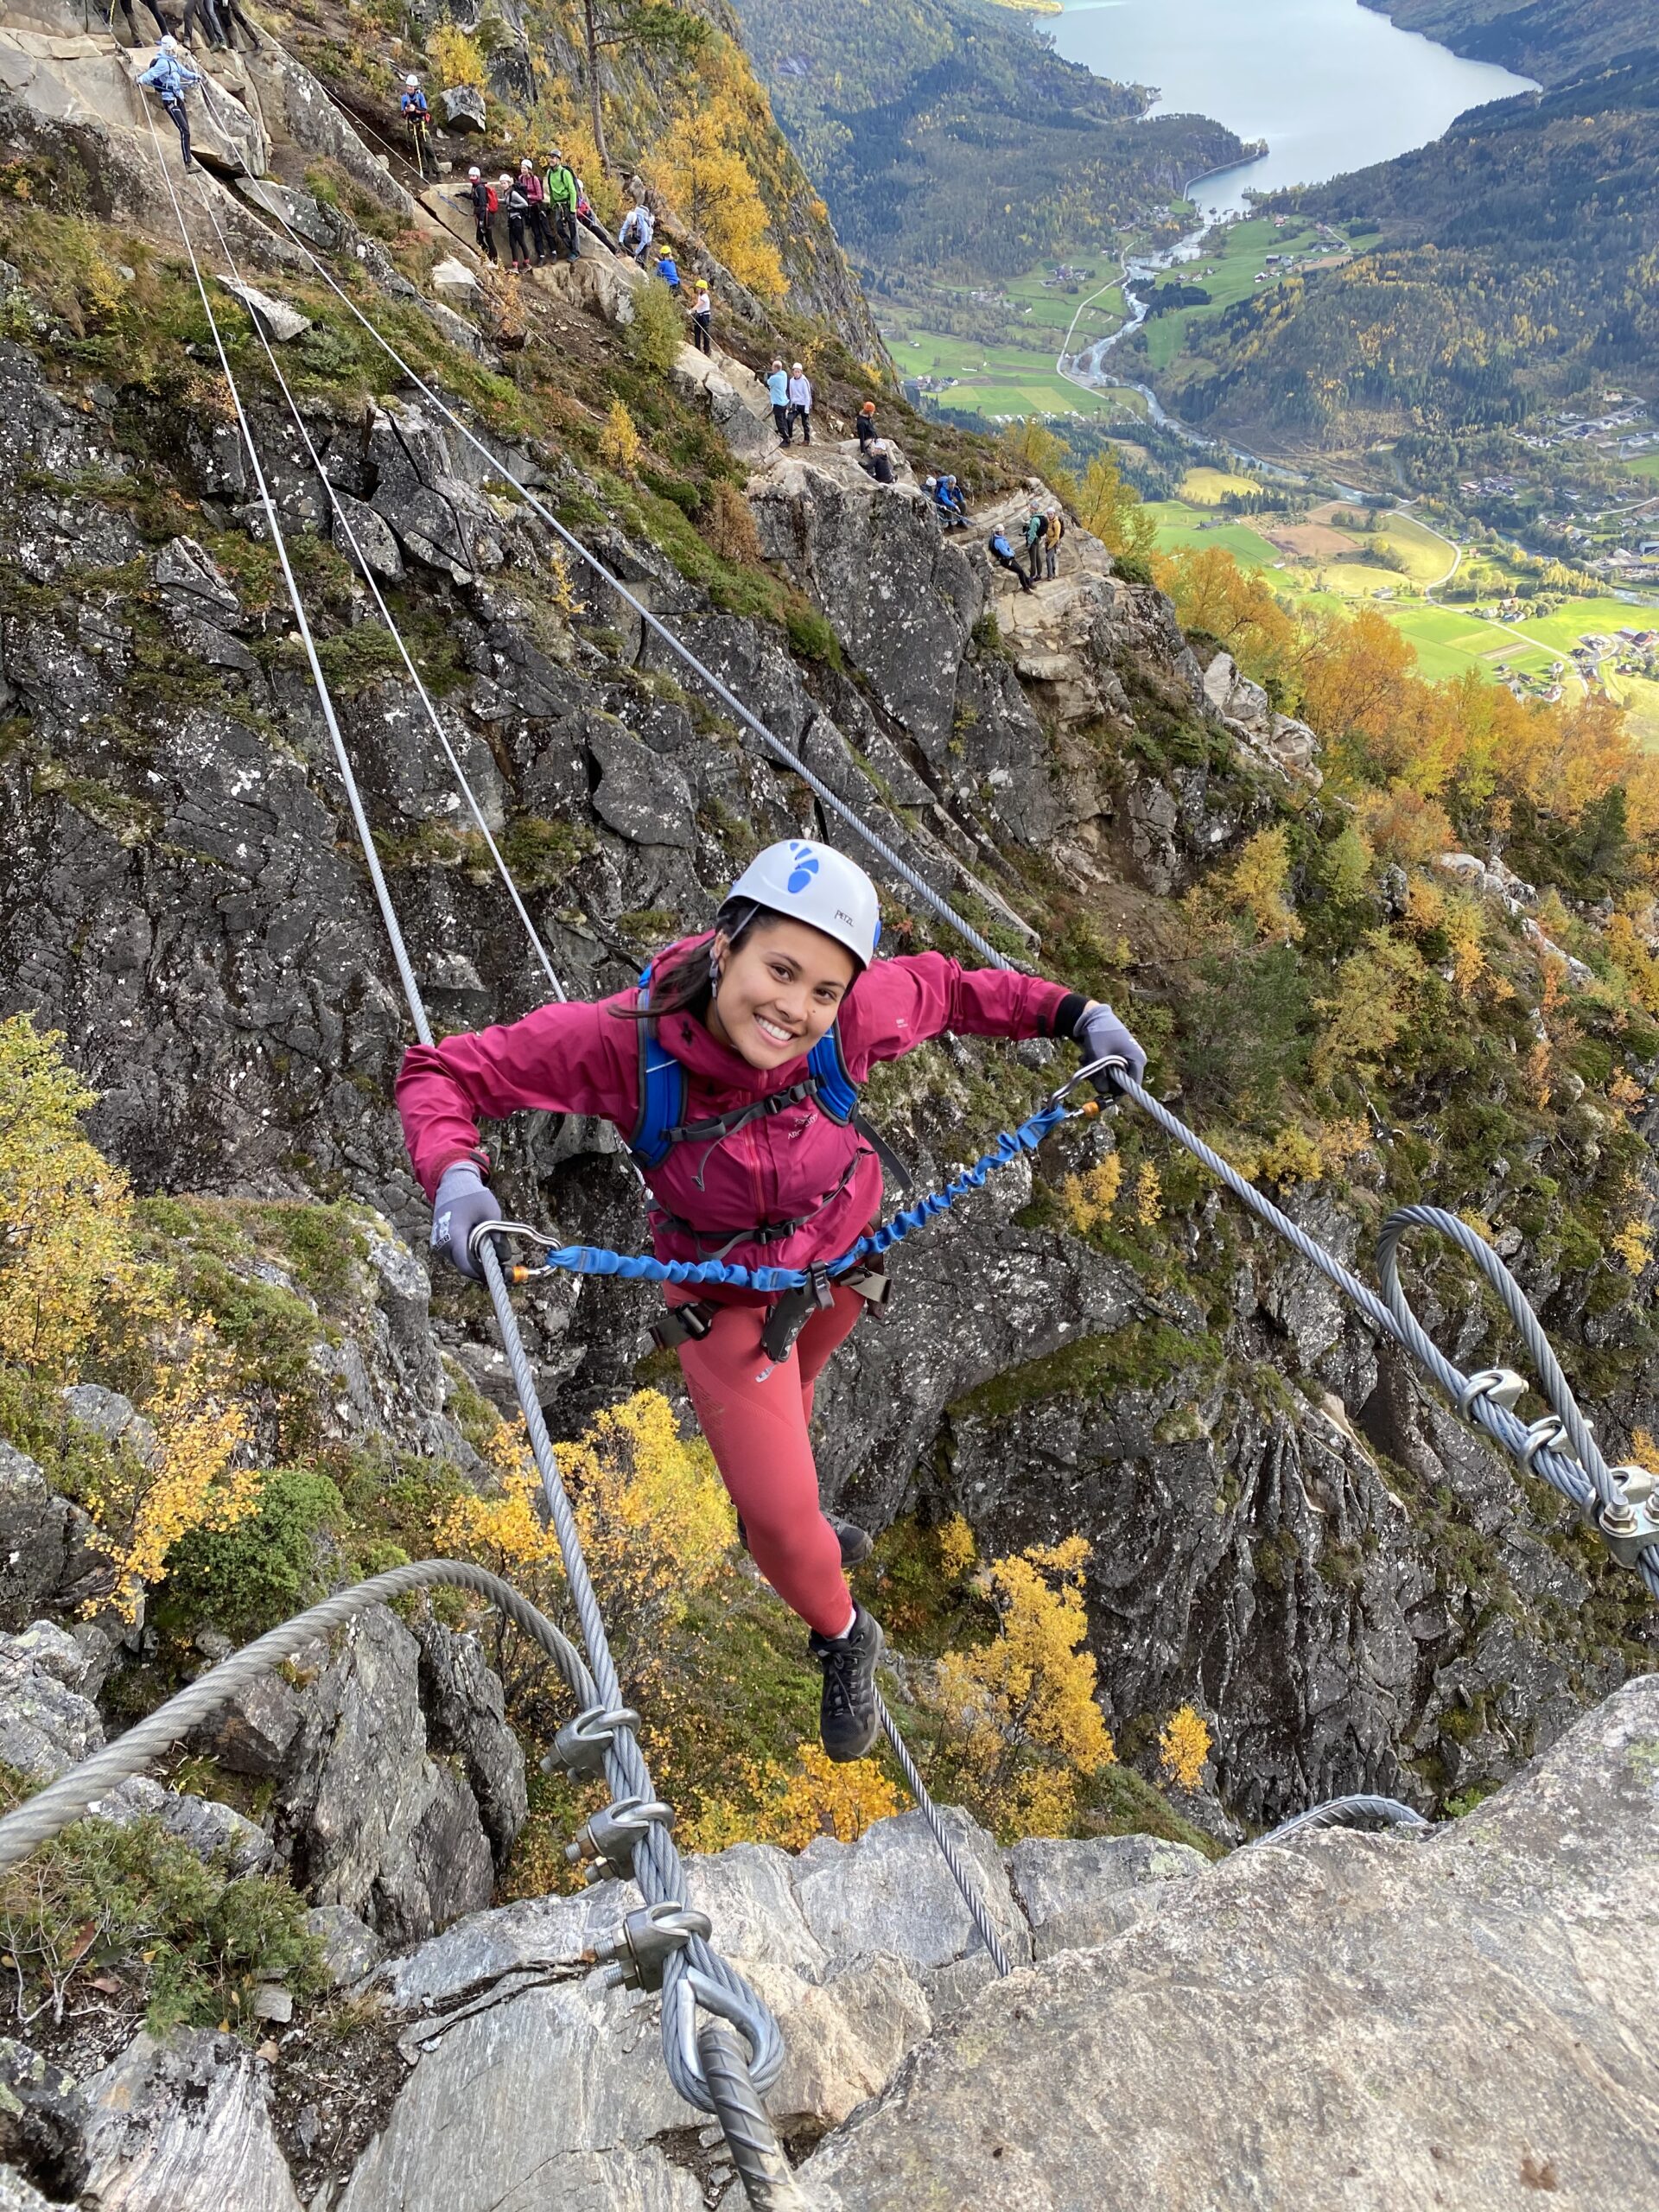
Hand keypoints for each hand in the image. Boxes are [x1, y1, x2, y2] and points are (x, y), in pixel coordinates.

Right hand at [431, 1161, 503, 1279]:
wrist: (452, 1183)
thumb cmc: (472, 1195)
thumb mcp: (491, 1213)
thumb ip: (497, 1236)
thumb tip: (504, 1257)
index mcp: (454, 1236)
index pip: (468, 1266)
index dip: (485, 1273)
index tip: (501, 1273)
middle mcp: (443, 1244)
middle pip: (466, 1267)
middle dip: (485, 1268)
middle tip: (504, 1266)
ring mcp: (439, 1244)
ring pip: (462, 1263)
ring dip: (477, 1261)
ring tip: (493, 1250)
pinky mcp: (440, 1243)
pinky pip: (458, 1255)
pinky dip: (470, 1255)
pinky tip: (481, 1245)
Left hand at [1073, 1001, 1146, 1091]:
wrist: (1092, 1016)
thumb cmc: (1099, 1032)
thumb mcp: (1098, 1055)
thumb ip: (1100, 1075)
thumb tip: (1102, 1091)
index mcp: (1137, 1060)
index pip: (1132, 1086)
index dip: (1117, 1091)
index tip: (1101, 1091)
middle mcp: (1135, 1061)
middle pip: (1120, 1083)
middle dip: (1102, 1079)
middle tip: (1089, 1070)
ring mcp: (1126, 1060)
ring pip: (1111, 1078)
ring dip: (1096, 1072)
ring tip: (1086, 1059)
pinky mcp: (1118, 1058)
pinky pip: (1108, 1071)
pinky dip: (1096, 1066)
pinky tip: (1087, 1056)